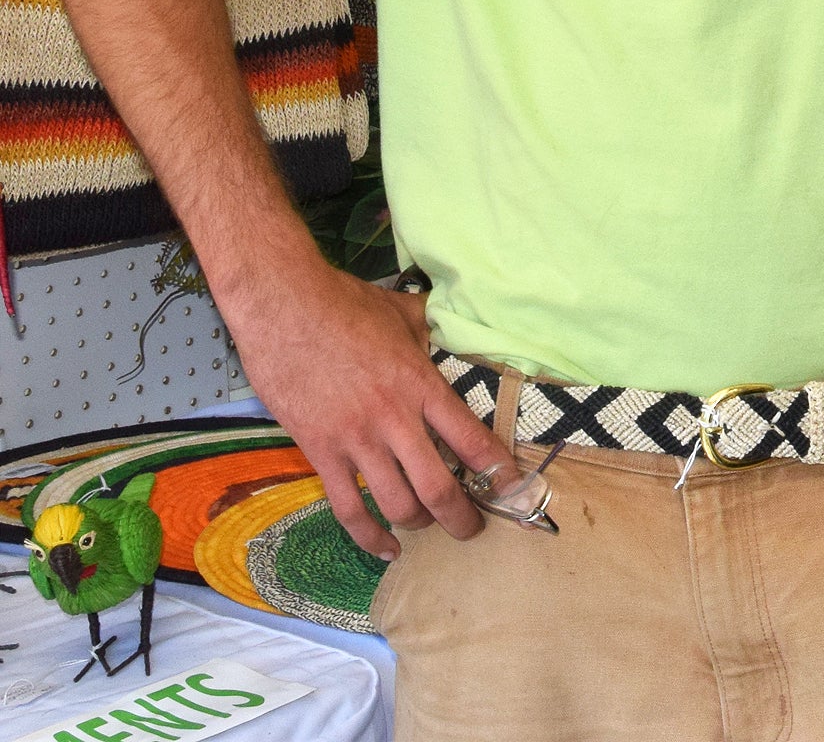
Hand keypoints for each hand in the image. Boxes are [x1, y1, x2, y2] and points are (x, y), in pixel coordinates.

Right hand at [223, 259, 507, 555]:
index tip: (509, 488)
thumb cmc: (347, 304)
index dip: (495, 470)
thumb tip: (455, 326)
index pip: (470, 438)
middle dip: (462, 517)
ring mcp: (356, 440)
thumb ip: (433, 331)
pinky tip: (384, 548)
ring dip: (419, 525)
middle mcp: (395, 419)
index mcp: (421, 384)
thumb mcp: (404, 313)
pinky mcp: (320, 452)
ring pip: (397, 504)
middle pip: (438, 487)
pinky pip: (348, 508)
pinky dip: (368, 537)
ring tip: (428, 527)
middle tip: (472, 528)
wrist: (285, 307)